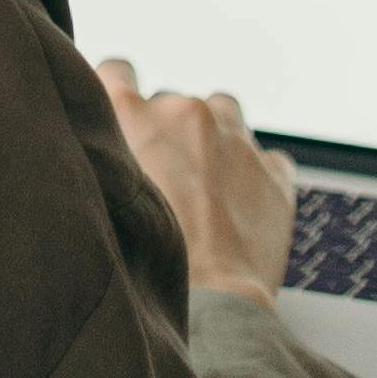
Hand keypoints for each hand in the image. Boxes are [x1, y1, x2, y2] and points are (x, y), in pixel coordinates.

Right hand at [96, 58, 297, 309]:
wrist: (207, 306)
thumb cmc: (142, 264)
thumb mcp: (102, 196)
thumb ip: (103, 158)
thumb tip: (103, 149)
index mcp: (134, 114)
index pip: (117, 71)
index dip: (119, 93)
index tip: (124, 118)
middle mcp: (184, 112)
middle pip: (172, 105)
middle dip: (169, 134)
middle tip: (164, 183)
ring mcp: (234, 137)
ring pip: (223, 114)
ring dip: (215, 141)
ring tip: (206, 191)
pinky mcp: (273, 171)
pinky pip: (265, 158)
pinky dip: (254, 177)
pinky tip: (239, 210)